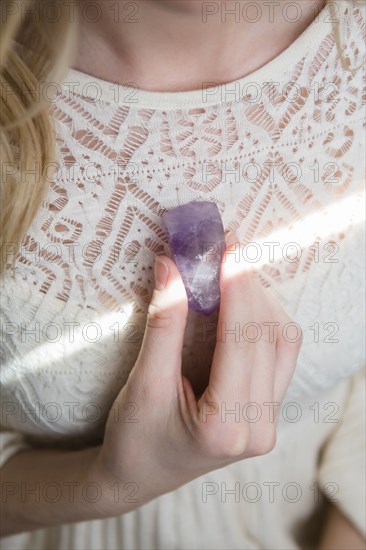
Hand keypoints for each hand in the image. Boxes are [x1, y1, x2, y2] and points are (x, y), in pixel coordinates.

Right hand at [92, 235, 301, 514]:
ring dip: (261, 301)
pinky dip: (264, 320)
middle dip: (249, 287)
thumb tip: (171, 268)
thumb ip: (163, 324)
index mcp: (228, 425)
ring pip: (282, 343)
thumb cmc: (133, 437)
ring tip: (234, 270)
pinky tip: (244, 300)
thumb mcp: (144, 382)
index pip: (243, 341)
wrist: (137, 475)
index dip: (238, 289)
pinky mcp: (266, 410)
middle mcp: (259, 426)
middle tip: (227, 249)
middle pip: (268, 337)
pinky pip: (279, 354)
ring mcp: (268, 420)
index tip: (229, 249)